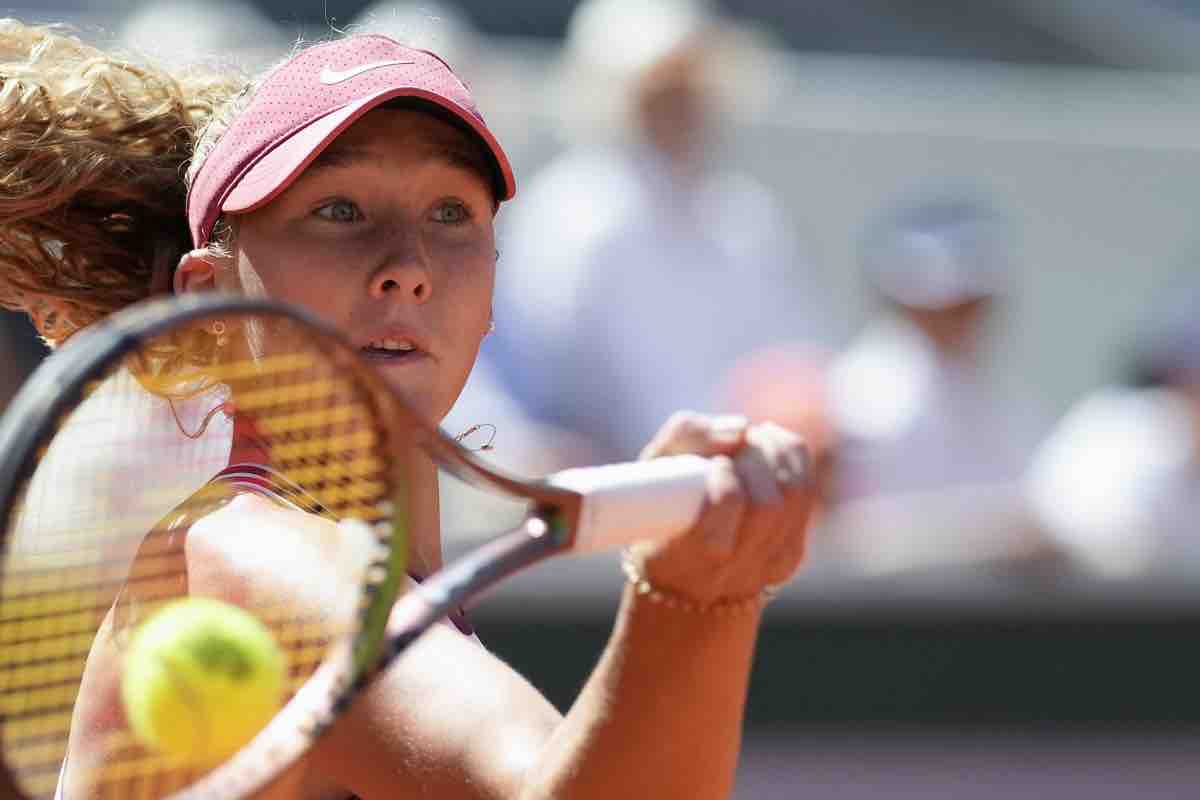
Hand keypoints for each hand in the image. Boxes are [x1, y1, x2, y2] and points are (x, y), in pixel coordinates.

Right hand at [630, 412, 812, 606]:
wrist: (680, 580)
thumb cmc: (658, 510)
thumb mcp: (652, 468)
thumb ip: (685, 435)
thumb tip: (741, 428)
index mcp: (687, 556)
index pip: (728, 506)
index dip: (726, 477)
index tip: (716, 464)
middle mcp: (731, 570)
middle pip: (768, 503)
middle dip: (756, 460)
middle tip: (737, 445)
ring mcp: (765, 567)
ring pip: (795, 495)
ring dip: (777, 454)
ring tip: (754, 442)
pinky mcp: (789, 556)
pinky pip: (806, 496)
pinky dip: (792, 462)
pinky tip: (769, 452)